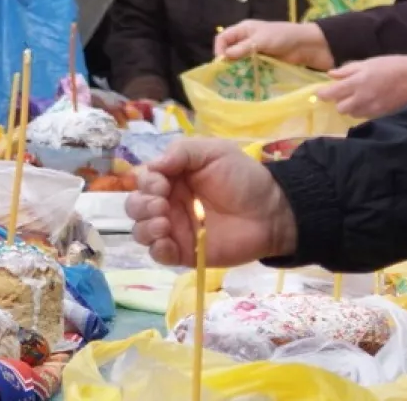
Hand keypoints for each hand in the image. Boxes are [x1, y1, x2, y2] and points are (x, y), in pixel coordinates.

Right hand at [126, 138, 296, 266]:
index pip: (142, 181)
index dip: (146, 183)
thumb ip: (180, 152)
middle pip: (135, 207)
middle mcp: (169, 203)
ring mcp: (175, 229)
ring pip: (141, 232)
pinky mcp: (185, 253)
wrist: (271, 211)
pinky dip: (156, 249)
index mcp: (172, 178)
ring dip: (145, 227)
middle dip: (141, 205)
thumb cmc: (243, 177)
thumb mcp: (212, 152)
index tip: (162, 183)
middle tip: (162, 205)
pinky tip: (167, 241)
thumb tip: (152, 166)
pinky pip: (158, 255)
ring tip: (164, 223)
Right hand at [214, 20, 333, 71]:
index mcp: (244, 30)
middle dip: (226, 61)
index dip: (219, 49)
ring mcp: (254, 52)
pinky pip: (250, 68)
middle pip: (229, 50)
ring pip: (239, 61)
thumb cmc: (282, 36)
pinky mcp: (262, 62)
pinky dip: (247, 74)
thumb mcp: (260, 40)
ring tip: (235, 80)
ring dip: (236, 69)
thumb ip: (243, 48)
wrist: (305, 45)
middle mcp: (246, 40)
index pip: (223, 38)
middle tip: (226, 74)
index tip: (221, 62)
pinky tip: (246, 81)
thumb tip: (224, 57)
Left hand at [315, 55, 406, 117]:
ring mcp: (372, 108)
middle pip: (340, 108)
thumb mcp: (369, 62)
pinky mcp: (381, 114)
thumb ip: (348, 70)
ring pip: (352, 114)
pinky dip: (363, 110)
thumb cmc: (392, 65)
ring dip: (351, 107)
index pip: (332, 93)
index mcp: (357, 82)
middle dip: (339, 102)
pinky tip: (369, 101)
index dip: (323, 94)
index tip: (320, 93)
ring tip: (358, 97)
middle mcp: (362, 98)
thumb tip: (330, 75)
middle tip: (343, 93)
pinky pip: (365, 116)